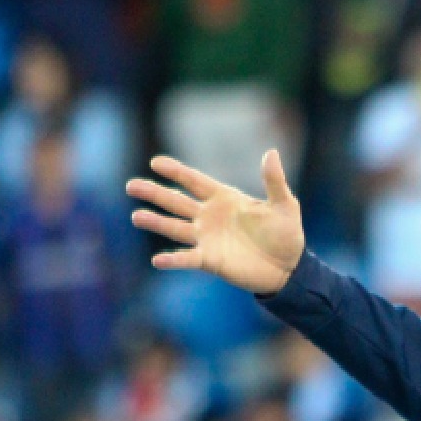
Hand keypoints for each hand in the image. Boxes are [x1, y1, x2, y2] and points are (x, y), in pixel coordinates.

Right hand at [127, 150, 304, 294]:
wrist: (289, 268)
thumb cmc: (286, 234)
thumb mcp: (284, 205)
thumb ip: (274, 181)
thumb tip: (271, 152)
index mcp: (224, 198)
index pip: (194, 181)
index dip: (176, 172)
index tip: (156, 162)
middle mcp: (209, 216)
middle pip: (176, 201)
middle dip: (155, 193)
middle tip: (131, 186)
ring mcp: (207, 238)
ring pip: (175, 227)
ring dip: (156, 222)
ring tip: (137, 216)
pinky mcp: (209, 260)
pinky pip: (187, 258)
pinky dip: (173, 260)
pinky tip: (158, 260)